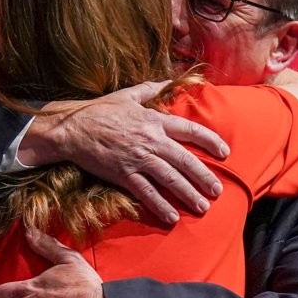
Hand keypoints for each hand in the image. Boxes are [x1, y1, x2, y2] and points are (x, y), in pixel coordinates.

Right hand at [19, 81, 228, 222]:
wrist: (73, 128)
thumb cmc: (100, 110)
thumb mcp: (127, 95)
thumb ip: (150, 89)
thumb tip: (168, 80)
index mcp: (153, 120)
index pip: (189, 130)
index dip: (209, 140)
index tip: (224, 151)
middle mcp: (150, 140)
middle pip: (184, 159)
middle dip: (204, 176)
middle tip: (217, 191)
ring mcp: (137, 158)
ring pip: (170, 178)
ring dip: (188, 194)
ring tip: (202, 207)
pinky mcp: (123, 174)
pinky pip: (146, 192)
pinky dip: (160, 205)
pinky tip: (172, 216)